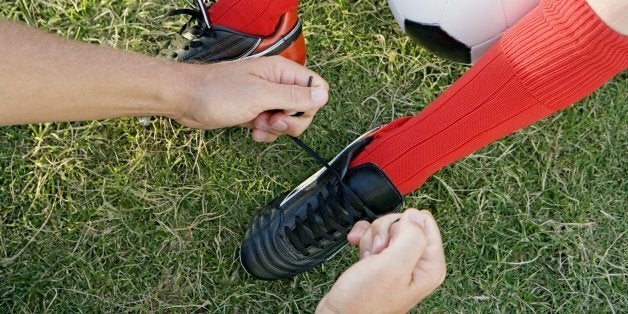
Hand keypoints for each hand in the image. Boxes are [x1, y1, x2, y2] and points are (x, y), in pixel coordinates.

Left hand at [171, 56, 328, 141]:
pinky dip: (266, 132)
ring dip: (276, 129)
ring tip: (258, 125)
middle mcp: (276, 83)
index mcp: (281, 72)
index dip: (310, 104)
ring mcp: (265, 98)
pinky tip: (252, 131)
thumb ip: (293, 97)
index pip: (315, 87)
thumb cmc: (217, 92)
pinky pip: (272, 125)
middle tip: (273, 121)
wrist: (186, 99)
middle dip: (291, 121)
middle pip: (304, 107)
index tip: (292, 111)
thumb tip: (322, 96)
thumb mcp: (260, 96)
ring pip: (288, 119)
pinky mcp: (255, 111)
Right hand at [316, 209, 445, 313]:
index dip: (402, 227)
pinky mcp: (381, 260)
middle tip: (377, 252)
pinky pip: (374, 235)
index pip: (423, 222)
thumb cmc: (365, 302)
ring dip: (371, 238)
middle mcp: (417, 263)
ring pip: (387, 228)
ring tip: (368, 258)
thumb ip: (411, 237)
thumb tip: (415, 215)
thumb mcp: (394, 266)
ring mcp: (398, 262)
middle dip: (384, 232)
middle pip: (403, 223)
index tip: (390, 244)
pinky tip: (358, 250)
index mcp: (430, 265)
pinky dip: (363, 239)